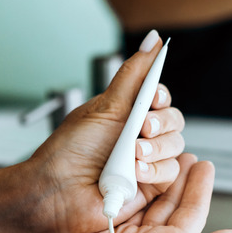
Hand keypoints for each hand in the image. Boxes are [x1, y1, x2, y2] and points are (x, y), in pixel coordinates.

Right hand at [1, 156, 231, 232]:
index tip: (204, 165)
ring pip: (141, 200)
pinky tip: (123, 171)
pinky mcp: (96, 228)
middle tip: (182, 153)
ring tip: (156, 157)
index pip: (190, 212)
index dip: (199, 188)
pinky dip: (121, 185)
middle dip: (176, 178)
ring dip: (150, 179)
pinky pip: (114, 202)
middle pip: (166, 203)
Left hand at [22, 33, 184, 232]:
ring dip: (156, 147)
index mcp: (124, 115)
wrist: (55, 193)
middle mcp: (137, 137)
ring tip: (132, 153)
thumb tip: (153, 39)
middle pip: (173, 121)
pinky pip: (171, 172)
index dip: (160, 97)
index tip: (153, 98)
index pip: (158, 99)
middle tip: (141, 128)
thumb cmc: (69, 152)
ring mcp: (145, 162)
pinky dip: (155, 169)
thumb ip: (134, 75)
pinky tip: (135, 171)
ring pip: (175, 145)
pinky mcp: (150, 187)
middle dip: (160, 123)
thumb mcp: (104, 107)